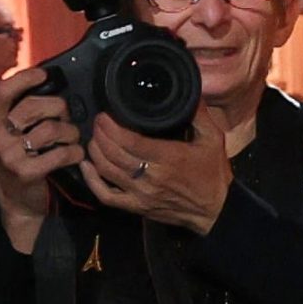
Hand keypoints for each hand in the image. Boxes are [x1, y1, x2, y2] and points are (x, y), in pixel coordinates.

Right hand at [0, 68, 82, 254]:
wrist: (18, 203)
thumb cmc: (20, 160)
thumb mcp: (11, 135)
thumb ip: (21, 112)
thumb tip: (49, 83)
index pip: (3, 91)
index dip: (24, 78)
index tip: (43, 74)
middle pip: (33, 106)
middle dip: (58, 108)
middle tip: (66, 118)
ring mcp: (9, 157)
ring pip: (51, 129)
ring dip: (71, 132)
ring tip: (73, 138)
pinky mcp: (27, 173)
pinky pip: (61, 153)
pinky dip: (75, 152)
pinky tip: (76, 155)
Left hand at [78, 109, 230, 233]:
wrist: (216, 211)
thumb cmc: (213, 174)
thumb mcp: (214, 139)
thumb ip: (199, 115)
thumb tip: (189, 92)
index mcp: (169, 158)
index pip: (130, 142)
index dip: (112, 128)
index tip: (104, 115)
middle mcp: (151, 177)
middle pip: (114, 154)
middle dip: (100, 135)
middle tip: (97, 122)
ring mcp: (141, 194)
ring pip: (107, 172)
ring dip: (95, 153)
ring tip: (92, 137)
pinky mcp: (136, 207)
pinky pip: (106, 196)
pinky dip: (92, 181)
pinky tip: (86, 166)